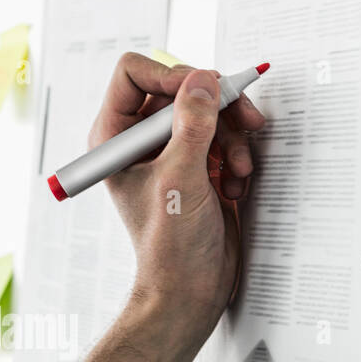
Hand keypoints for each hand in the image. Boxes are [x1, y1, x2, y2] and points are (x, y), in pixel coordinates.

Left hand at [90, 53, 266, 346]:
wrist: (191, 287)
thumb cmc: (169, 245)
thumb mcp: (181, 178)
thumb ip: (192, 125)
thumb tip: (203, 80)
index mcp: (116, 137)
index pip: (135, 74)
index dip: (171, 74)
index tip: (204, 89)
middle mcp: (141, 140)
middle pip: (182, 90)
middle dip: (217, 108)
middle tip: (244, 118)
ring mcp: (172, 152)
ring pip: (210, 113)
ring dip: (232, 139)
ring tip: (237, 170)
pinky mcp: (200, 166)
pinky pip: (225, 138)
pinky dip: (237, 157)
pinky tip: (234, 185)